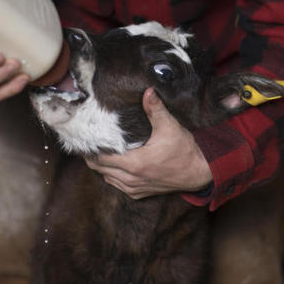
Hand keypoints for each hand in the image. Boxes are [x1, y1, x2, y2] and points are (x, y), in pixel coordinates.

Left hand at [85, 88, 212, 198]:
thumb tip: (147, 91)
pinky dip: (111, 175)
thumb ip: (155, 109)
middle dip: (92, 155)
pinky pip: (117, 185)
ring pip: (107, 178)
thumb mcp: (169, 126)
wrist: (199, 171)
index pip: (100, 157)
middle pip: (99, 168)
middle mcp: (131, 179)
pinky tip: (113, 164)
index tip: (83, 136)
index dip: (90, 147)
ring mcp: (135, 188)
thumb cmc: (184, 149)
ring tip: (97, 150)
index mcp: (134, 163)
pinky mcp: (140, 193)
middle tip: (87, 140)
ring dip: (101, 166)